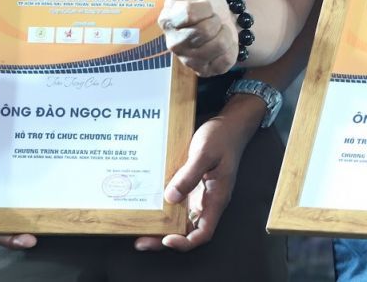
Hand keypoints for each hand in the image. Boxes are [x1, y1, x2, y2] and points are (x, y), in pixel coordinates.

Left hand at [135, 95, 263, 252]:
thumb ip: (189, 175)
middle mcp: (206, 201)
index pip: (203, 233)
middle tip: (141, 241)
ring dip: (160, 226)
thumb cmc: (221, 137)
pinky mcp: (189, 185)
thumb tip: (170, 197)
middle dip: (163, 239)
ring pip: (179, 219)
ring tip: (138, 227)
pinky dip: (161, 207)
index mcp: (216, 199)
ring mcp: (197, 194)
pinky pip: (175, 202)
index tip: (166, 240)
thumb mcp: (205, 153)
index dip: (185, 242)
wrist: (228, 124)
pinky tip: (146, 204)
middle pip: (187, 231)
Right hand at [136, 0, 238, 76]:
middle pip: (205, 31)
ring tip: (217, 29)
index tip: (204, 3)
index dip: (205, 5)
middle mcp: (174, 44)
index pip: (191, 13)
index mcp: (167, 21)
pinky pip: (224, 61)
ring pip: (217, 46)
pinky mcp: (205, 71)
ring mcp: (189, 60)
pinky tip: (222, 43)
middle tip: (212, 16)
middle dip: (216, 19)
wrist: (221, 15)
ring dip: (225, 33)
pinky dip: (230, 49)